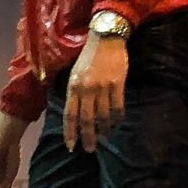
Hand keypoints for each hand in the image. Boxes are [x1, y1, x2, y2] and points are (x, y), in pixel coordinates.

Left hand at [64, 32, 126, 152]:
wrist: (106, 37)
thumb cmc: (89, 56)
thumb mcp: (75, 73)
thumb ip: (74, 92)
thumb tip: (74, 114)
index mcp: (73, 86)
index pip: (70, 114)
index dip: (70, 132)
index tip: (71, 146)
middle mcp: (86, 88)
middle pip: (86, 120)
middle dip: (88, 137)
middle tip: (90, 149)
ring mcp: (102, 87)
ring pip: (103, 116)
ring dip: (104, 129)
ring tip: (106, 136)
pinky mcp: (117, 84)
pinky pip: (118, 107)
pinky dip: (118, 118)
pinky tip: (118, 123)